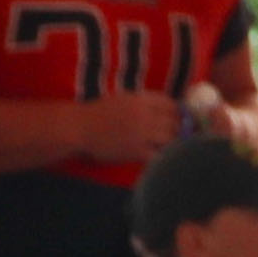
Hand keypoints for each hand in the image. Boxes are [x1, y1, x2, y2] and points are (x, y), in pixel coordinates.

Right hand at [67, 88, 183, 168]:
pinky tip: (162, 157)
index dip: (177, 111)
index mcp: (141, 100)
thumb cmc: (98, 113)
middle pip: (174, 122)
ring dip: (173, 143)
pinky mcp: (136, 151)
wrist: (79, 129)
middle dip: (178, 128)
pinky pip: (159, 155)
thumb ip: (144, 101)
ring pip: (170, 139)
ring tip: (172, 146)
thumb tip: (168, 107)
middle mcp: (144, 115)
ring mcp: (141, 134)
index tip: (178, 117)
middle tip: (178, 134)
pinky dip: (163, 157)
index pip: (170, 104)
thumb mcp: (123, 99)